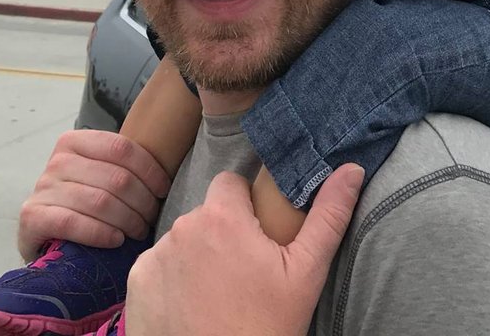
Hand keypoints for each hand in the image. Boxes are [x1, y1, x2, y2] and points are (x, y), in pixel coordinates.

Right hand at [16, 130, 170, 261]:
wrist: (40, 232)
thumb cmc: (79, 199)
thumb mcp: (98, 173)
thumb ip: (121, 165)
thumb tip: (167, 172)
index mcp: (75, 141)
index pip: (122, 148)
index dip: (149, 170)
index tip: (163, 190)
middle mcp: (57, 160)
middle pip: (116, 177)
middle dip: (142, 201)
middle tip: (151, 218)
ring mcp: (42, 187)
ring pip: (100, 201)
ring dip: (127, 220)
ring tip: (138, 231)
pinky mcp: (32, 216)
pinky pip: (74, 223)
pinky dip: (100, 233)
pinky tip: (116, 241)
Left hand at [126, 163, 364, 335]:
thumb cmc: (264, 327)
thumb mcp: (304, 274)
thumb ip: (328, 216)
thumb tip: (352, 169)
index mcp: (223, 216)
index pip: (231, 184)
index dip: (246, 206)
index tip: (257, 237)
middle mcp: (183, 226)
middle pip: (207, 213)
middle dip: (223, 232)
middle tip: (242, 272)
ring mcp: (155, 255)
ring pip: (183, 239)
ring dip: (197, 255)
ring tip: (217, 293)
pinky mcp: (136, 282)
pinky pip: (158, 265)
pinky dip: (171, 279)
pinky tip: (190, 305)